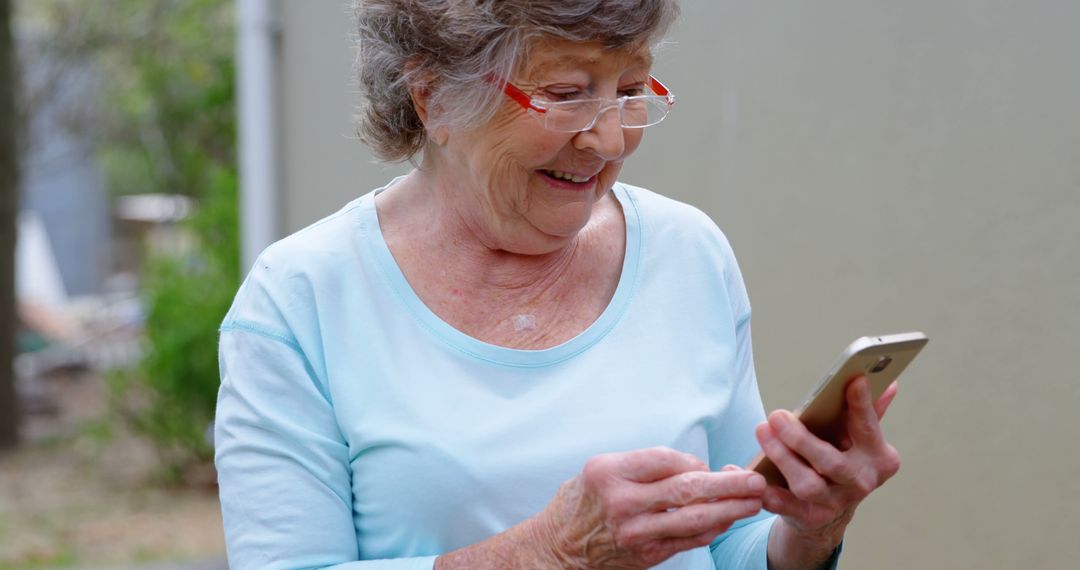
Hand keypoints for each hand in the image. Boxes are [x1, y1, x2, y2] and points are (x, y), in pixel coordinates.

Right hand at [532, 447, 765, 568]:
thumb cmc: (584, 501)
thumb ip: (645, 466)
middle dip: (728, 484)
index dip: (695, 461)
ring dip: (730, 509)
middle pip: (688, 488)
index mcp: (610, 472)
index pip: (668, 459)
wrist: (558, 546)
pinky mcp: (646, 555)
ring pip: (694, 518)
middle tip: (756, 479)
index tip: (708, 464)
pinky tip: (728, 520)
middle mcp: (622, 501)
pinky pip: (688, 540)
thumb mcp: (601, 469)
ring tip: (754, 501)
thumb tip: (697, 467)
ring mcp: (635, 532)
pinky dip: (712, 529)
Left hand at [755, 376, 901, 566]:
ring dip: (782, 458)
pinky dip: (763, 490)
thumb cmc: (843, 459)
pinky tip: (746, 472)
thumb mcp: (859, 437)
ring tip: (762, 432)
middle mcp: (860, 482)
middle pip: (831, 462)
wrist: (832, 511)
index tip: (853, 381)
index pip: (869, 428)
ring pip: (807, 485)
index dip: (862, 406)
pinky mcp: (809, 517)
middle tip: (776, 415)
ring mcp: (834, 503)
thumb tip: (887, 381)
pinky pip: (782, 505)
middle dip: (801, 440)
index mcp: (878, 458)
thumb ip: (870, 410)